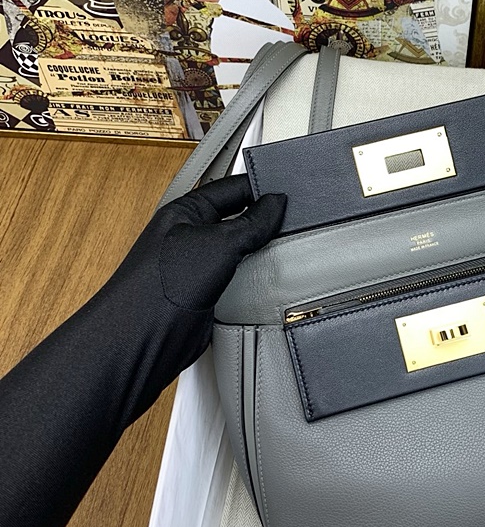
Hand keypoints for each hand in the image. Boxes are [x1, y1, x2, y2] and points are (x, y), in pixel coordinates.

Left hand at [92, 174, 285, 422]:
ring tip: (291, 248)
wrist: (145, 338)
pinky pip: (241, 277)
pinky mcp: (209, 293)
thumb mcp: (218, 243)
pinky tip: (274, 277)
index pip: (232, 188)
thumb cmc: (163, 285)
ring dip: (262, 252)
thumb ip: (252, 222)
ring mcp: (201, 265)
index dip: (262, 189)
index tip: (292, 196)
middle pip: (239, 218)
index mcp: (187, 211)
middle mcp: (192, 235)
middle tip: (296, 223)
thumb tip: (276, 203)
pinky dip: (257, 278)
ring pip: (242, 250)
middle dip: (265, 222)